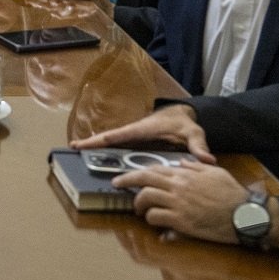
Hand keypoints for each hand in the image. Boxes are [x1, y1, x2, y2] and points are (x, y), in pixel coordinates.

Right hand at [71, 102, 212, 160]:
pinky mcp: (137, 145)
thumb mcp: (194, 133)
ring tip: (77, 155)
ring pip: (112, 146)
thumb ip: (199, 146)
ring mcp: (135, 140)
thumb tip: (207, 159)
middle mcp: (134, 134)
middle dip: (90, 144)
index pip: (116, 136)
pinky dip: (108, 154)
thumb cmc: (186, 123)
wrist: (185, 117)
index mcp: (142, 130)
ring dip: (96, 150)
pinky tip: (100, 163)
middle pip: (108, 141)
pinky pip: (120, 150)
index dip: (98, 141)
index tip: (80, 144)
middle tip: (71, 149)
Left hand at [118, 159, 250, 242]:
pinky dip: (151, 219)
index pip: (153, 169)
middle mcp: (178, 187)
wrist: (243, 214)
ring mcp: (178, 204)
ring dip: (139, 204)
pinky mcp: (181, 221)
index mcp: (185, 174)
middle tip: (117, 186)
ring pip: (146, 199)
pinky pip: (156, 217)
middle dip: (126, 182)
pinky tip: (154, 221)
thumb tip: (182, 162)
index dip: (135, 172)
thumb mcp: (215, 173)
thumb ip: (196, 166)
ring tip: (139, 209)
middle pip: (144, 180)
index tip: (125, 176)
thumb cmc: (232, 194)